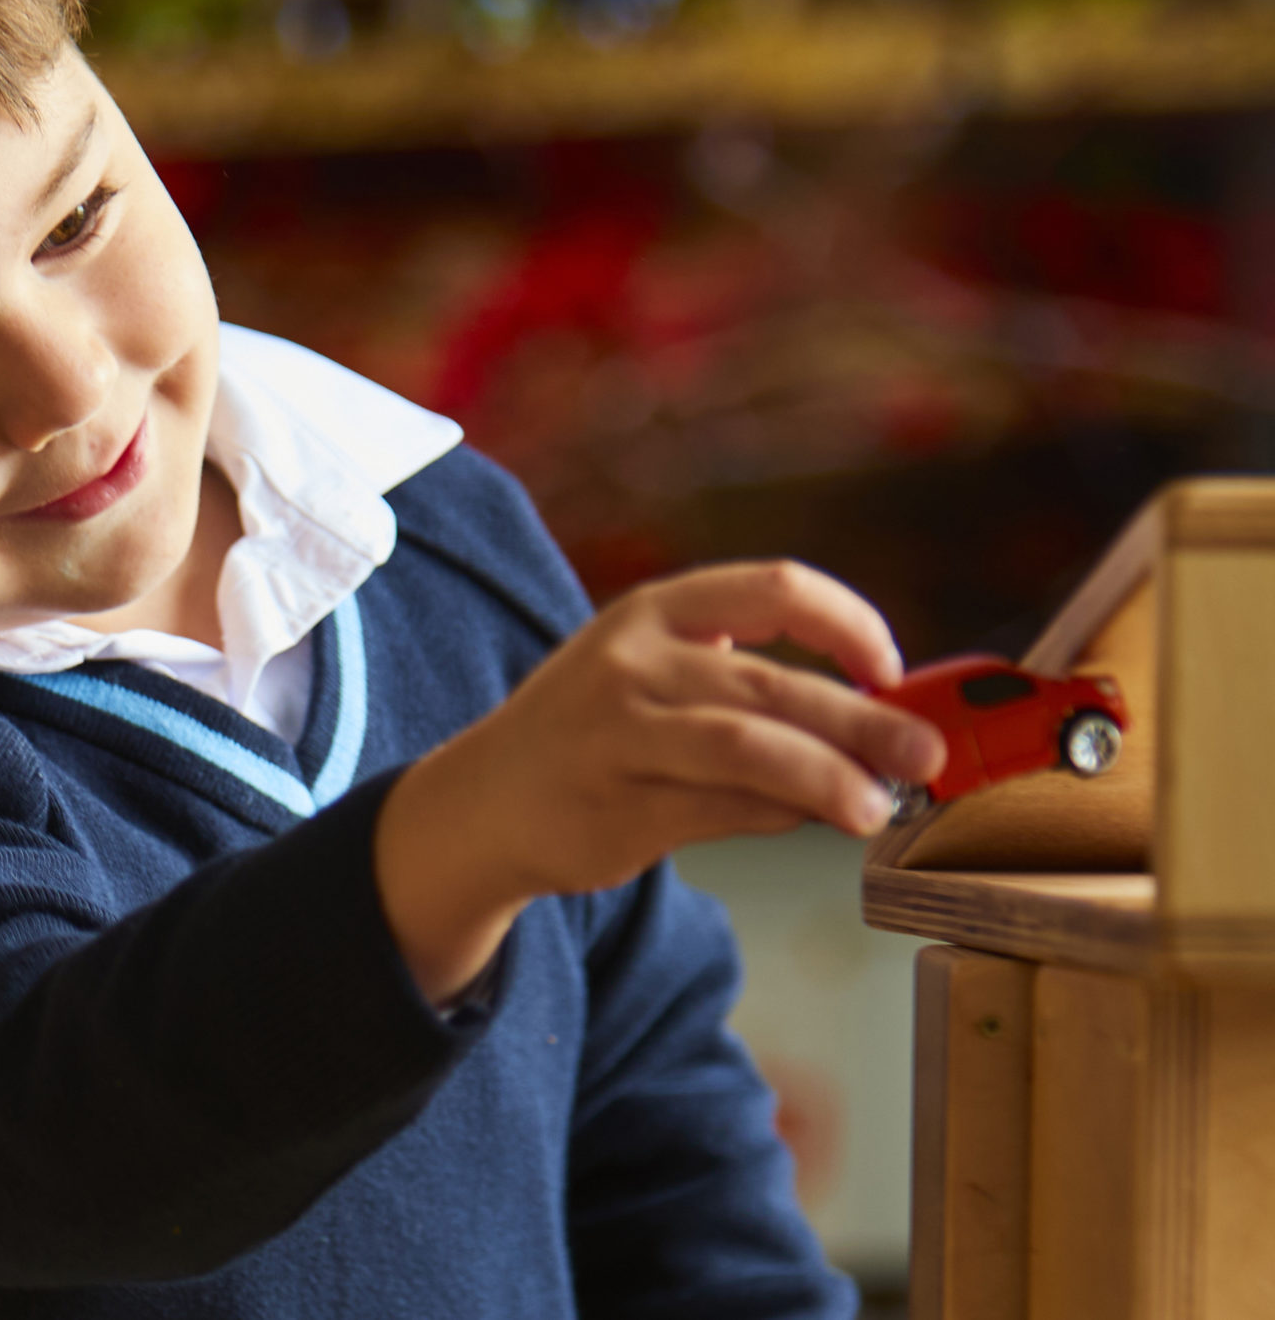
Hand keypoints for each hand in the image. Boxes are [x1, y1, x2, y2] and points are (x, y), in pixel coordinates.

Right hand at [373, 560, 945, 1001]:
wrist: (485, 801)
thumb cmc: (595, 734)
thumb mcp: (659, 679)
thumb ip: (752, 689)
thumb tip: (877, 731)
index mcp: (655, 611)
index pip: (774, 588)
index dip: (849, 623)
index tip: (890, 668)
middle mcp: (634, 661)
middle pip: (773, 682)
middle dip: (864, 721)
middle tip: (925, 754)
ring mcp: (620, 733)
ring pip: (749, 748)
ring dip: (828, 778)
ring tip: (876, 808)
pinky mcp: (619, 805)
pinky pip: (723, 809)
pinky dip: (779, 816)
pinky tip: (809, 822)